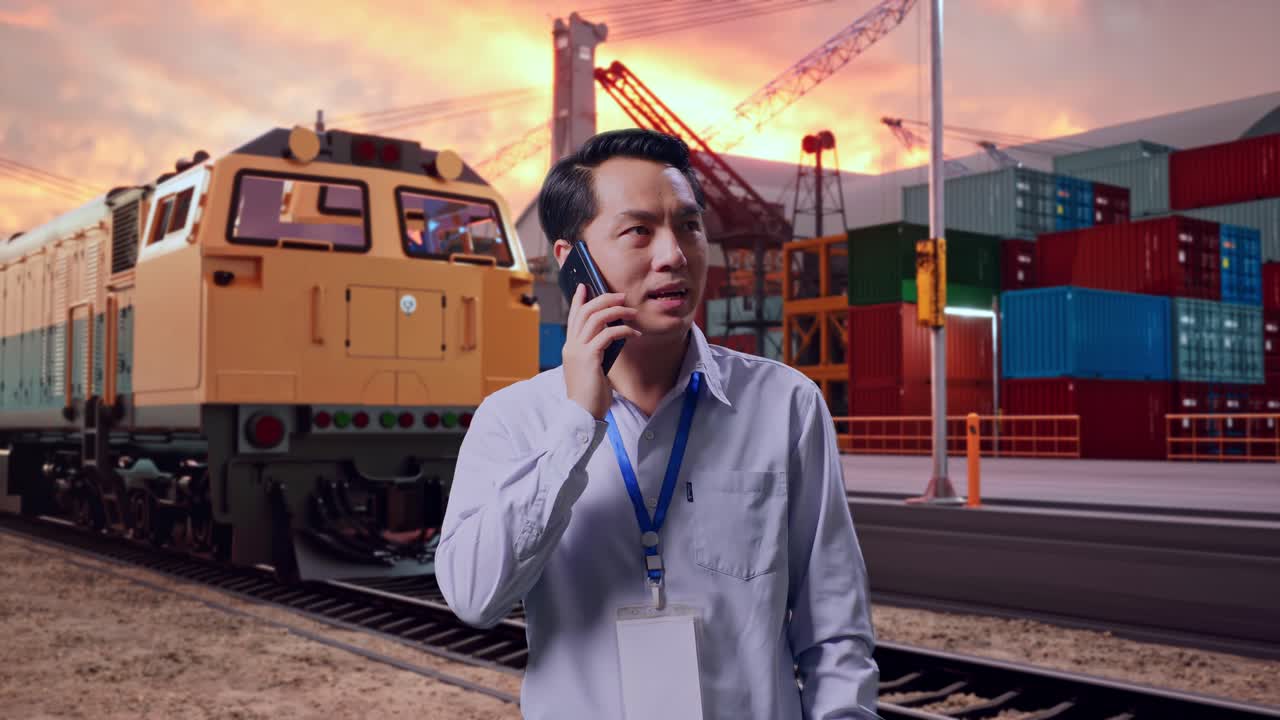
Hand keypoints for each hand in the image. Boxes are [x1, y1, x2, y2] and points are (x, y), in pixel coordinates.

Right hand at [562, 284, 639, 419]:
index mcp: (570, 348)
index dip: (578, 300)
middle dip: (604, 299)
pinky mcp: (589, 357)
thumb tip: (612, 338)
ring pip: (596, 318)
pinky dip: (623, 330)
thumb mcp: (592, 369)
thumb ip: (596, 352)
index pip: (573, 317)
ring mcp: (578, 350)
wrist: (582, 414)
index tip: (584, 286)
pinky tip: (635, 334)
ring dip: (616, 311)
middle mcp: (571, 346)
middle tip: (622, 296)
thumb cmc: (590, 395)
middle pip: (585, 311)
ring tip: (632, 312)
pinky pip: (608, 334)